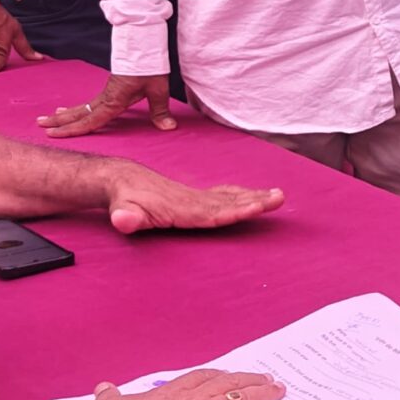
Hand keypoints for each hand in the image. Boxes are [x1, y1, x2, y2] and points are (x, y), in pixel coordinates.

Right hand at [40, 73, 175, 136]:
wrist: (144, 45)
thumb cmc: (150, 66)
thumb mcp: (158, 89)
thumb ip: (159, 110)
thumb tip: (168, 128)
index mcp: (113, 101)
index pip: (90, 120)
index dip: (72, 130)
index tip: (53, 135)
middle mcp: (105, 98)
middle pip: (78, 113)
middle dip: (59, 121)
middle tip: (40, 125)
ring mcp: (105, 93)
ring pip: (80, 107)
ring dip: (64, 115)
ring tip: (46, 119)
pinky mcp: (109, 89)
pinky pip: (88, 102)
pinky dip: (76, 108)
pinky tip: (68, 110)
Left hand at [105, 167, 285, 233]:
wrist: (121, 179)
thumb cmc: (123, 200)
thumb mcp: (120, 210)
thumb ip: (125, 217)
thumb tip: (123, 220)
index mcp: (181, 208)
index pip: (213, 212)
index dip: (236, 211)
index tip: (257, 207)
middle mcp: (193, 201)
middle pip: (229, 203)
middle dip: (256, 201)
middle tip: (280, 197)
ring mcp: (195, 197)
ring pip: (230, 197)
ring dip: (254, 196)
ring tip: (277, 195)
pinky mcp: (194, 197)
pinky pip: (223, 195)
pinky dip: (241, 194)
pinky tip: (254, 195)